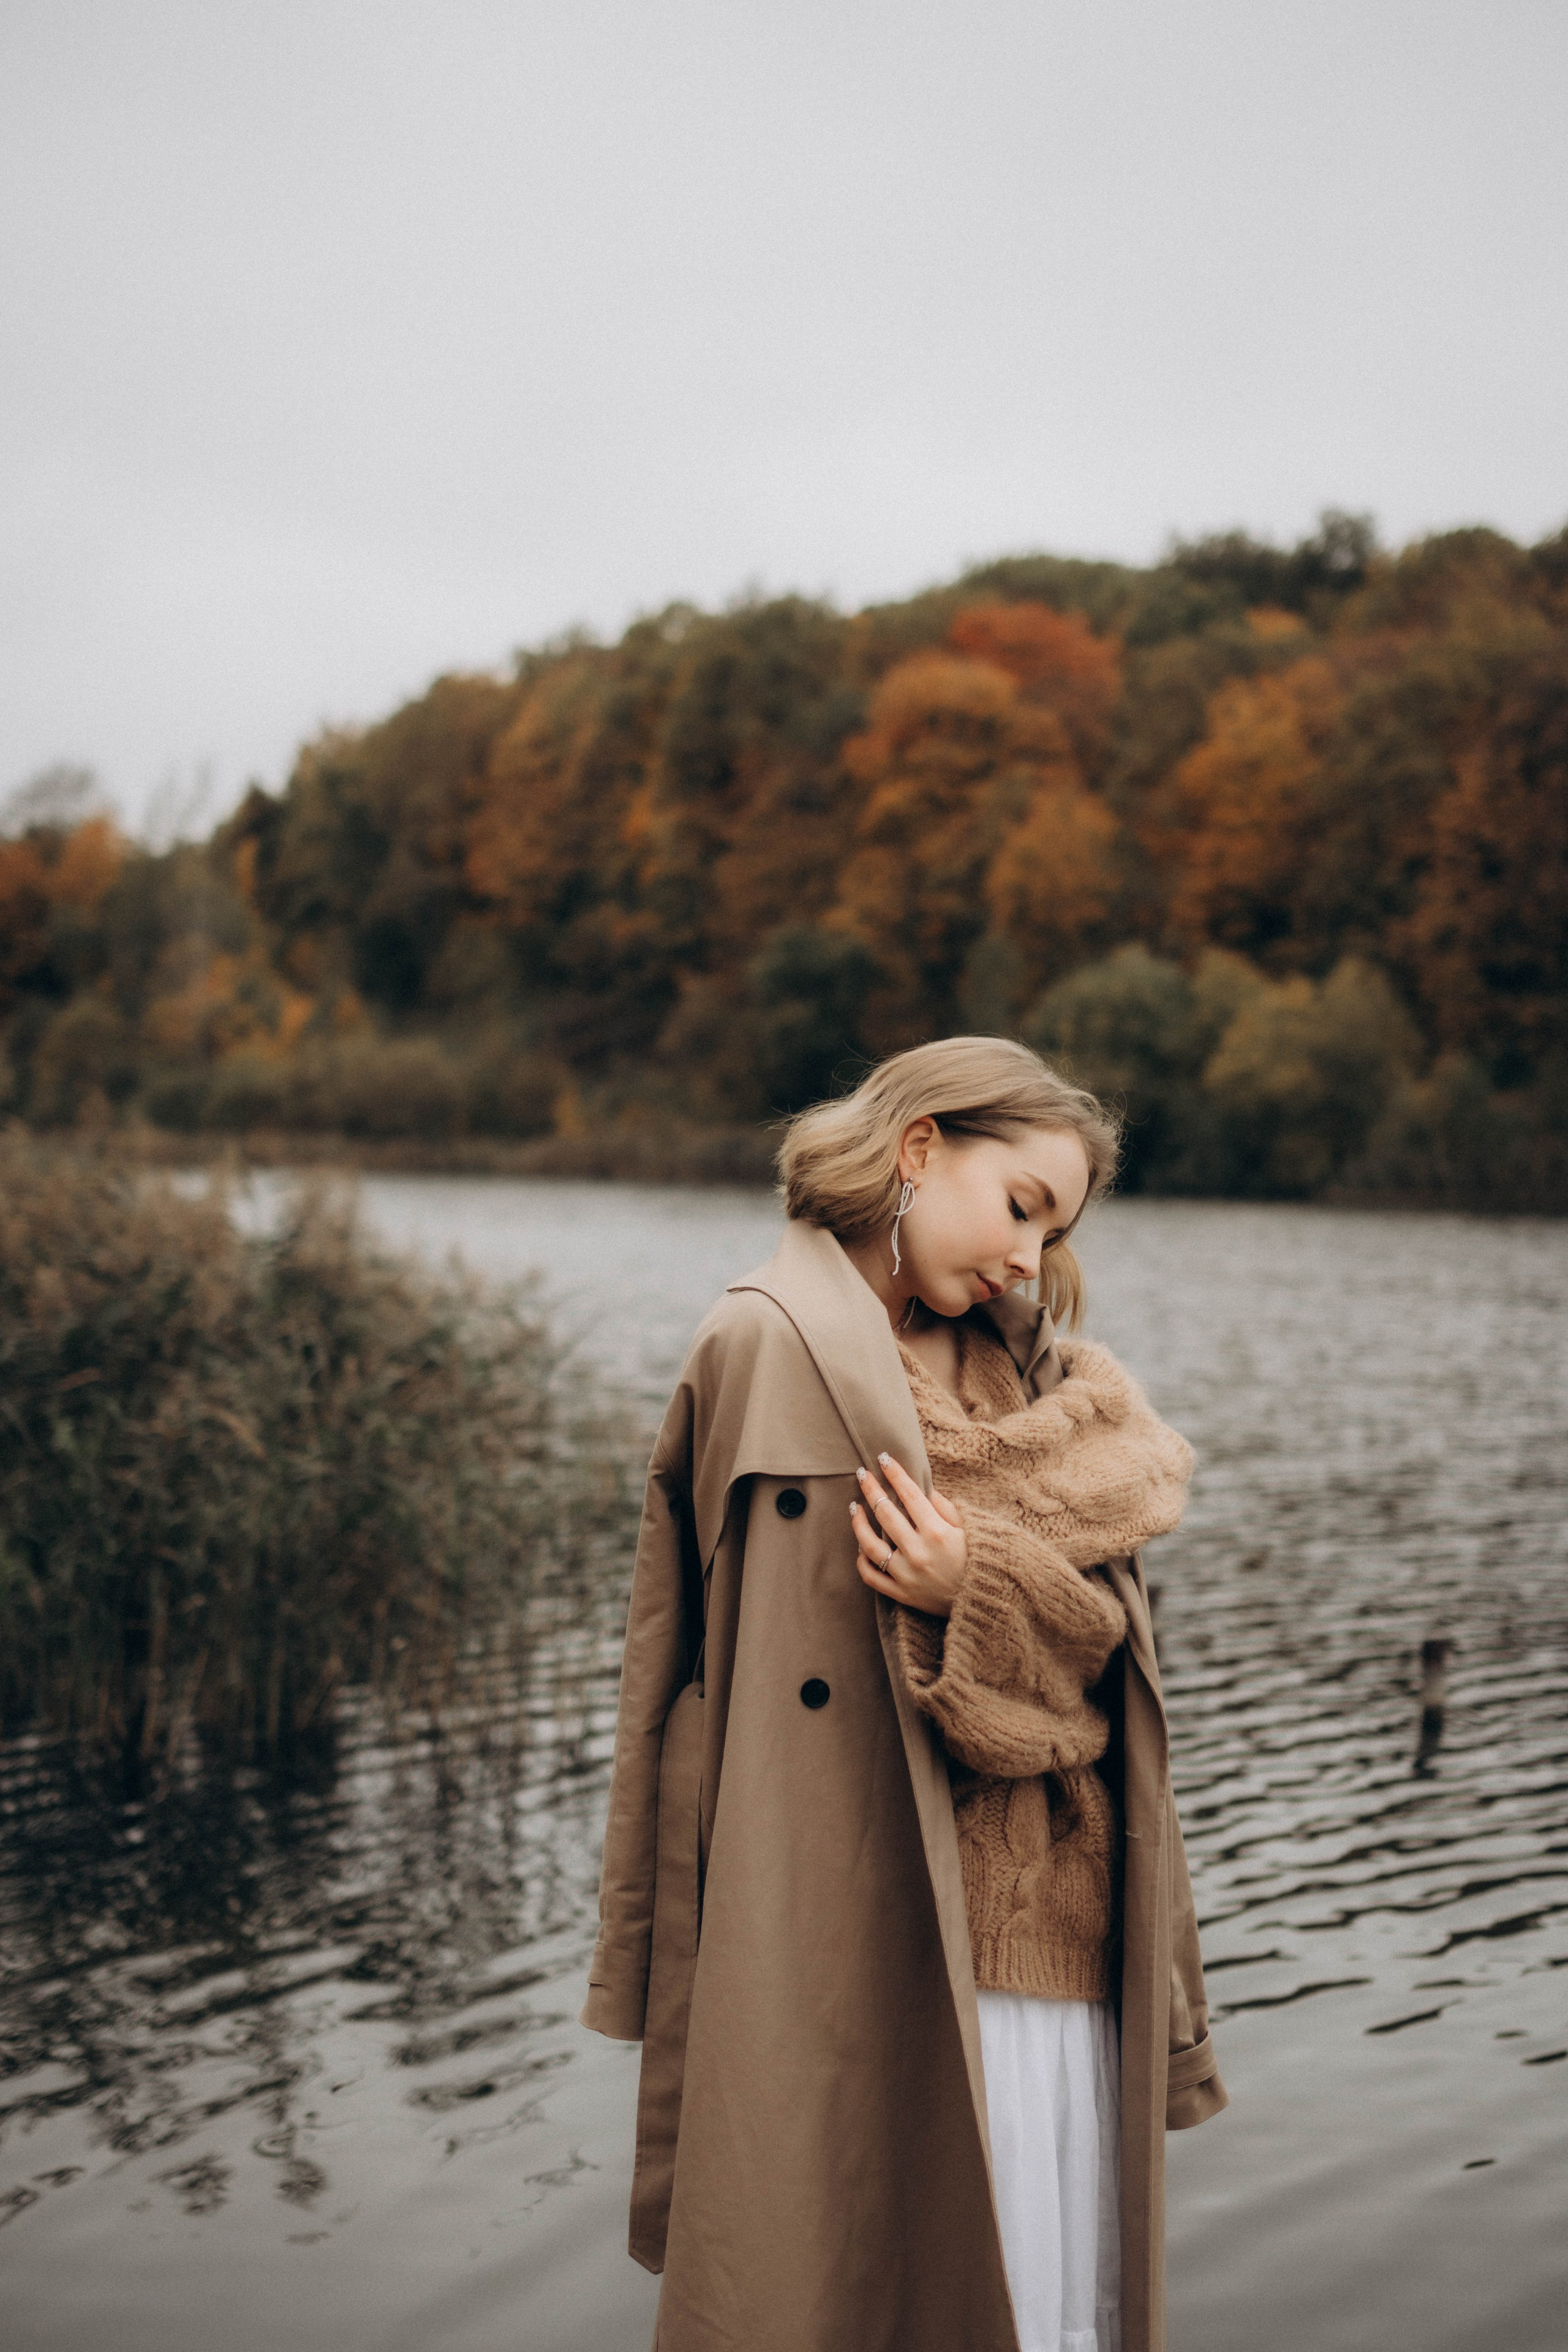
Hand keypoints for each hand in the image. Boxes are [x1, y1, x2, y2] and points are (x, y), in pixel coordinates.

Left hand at [850, 1453, 968, 1617]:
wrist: (984, 1601)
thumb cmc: (978, 1558)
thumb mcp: (967, 1528)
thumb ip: (943, 1506)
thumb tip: (922, 1486)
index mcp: (937, 1532)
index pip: (909, 1495)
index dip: (895, 1474)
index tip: (883, 1458)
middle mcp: (919, 1553)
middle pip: (885, 1514)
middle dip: (871, 1489)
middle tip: (861, 1473)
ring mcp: (907, 1575)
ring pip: (870, 1546)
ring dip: (858, 1523)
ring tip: (854, 1506)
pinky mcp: (902, 1594)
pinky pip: (871, 1577)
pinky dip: (861, 1560)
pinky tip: (860, 1545)